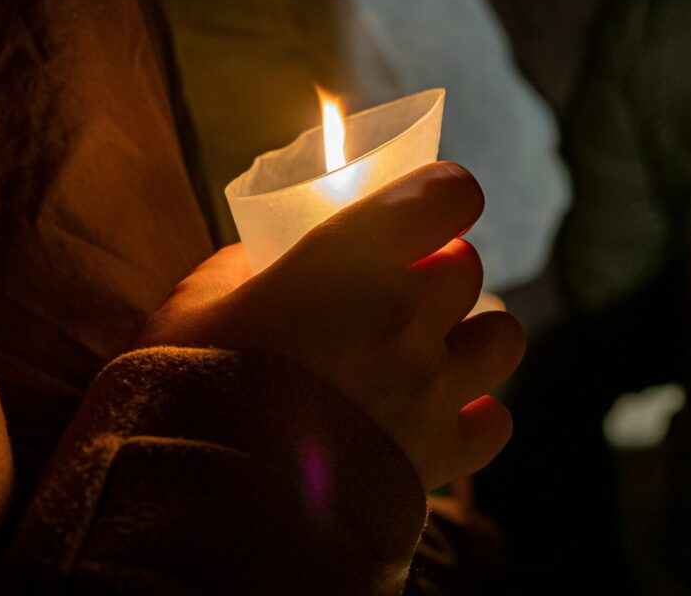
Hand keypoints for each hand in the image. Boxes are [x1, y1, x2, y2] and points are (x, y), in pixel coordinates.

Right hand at [137, 162, 524, 490]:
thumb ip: (242, 267)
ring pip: (502, 339)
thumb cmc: (188, 385)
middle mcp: (406, 315)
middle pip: (468, 266)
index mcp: (352, 258)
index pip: (447, 194)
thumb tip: (265, 260)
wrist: (202, 496)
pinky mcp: (438, 455)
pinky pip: (494, 422)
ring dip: (471, 337)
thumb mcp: (195, 302)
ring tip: (428, 353)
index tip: (423, 208)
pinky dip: (474, 415)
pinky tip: (435, 415)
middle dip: (438, 270)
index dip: (441, 195)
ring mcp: (429, 387)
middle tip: (395, 292)